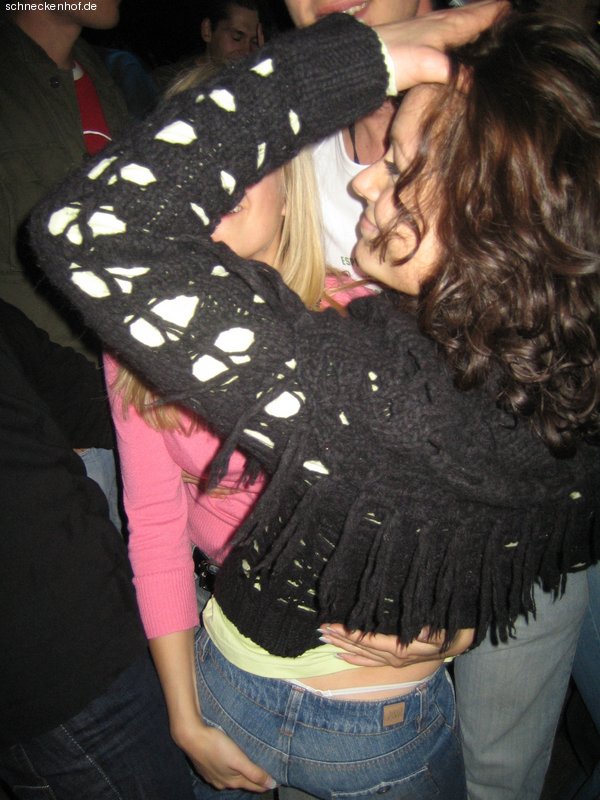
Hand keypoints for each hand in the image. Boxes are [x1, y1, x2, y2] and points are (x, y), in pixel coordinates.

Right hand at [173, 717, 275, 791]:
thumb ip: (254, 772)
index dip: (266, 783)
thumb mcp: (238, 759)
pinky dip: (230, 769)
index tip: (277, 780)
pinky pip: (222, 771)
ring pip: (232, 777)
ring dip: (242, 774)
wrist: (191, 737)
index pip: (255, 785)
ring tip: (251, 766)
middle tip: (267, 773)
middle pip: (243, 782)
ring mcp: (213, 776)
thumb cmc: (215, 746)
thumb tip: (272, 784)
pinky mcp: (206, 767)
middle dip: (255, 779)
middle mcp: (223, 782)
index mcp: (233, 781)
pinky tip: (230, 762)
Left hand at [319, 625, 474, 667]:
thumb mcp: (447, 622)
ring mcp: (399, 662)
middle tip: (321, 628)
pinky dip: (356, 659)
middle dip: (343, 639)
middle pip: (367, 649)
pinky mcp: (398, 663)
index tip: (335, 624)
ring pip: (367, 656)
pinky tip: (340, 655)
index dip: (354, 635)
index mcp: (410, 646)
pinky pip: (374, 663)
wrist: (463, 639)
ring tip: (325, 638)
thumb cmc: (453, 623)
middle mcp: (402, 657)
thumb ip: (433, 626)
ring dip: (345, 648)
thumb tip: (422, 630)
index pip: (376, 641)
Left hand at [375, 0, 509, 89]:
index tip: (509, 8)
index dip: (491, 15)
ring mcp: (417, 34)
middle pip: (462, 17)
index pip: (472, 20)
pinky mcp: (405, 44)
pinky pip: (433, 34)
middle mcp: (431, 28)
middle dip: (481, 12)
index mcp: (440, 31)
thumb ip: (447, 71)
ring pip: (447, 23)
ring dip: (464, 20)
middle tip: (499, 8)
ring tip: (476, 18)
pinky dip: (445, 33)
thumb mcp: (424, 66)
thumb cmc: (389, 63)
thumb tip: (467, 78)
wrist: (355, 64)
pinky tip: (442, 40)